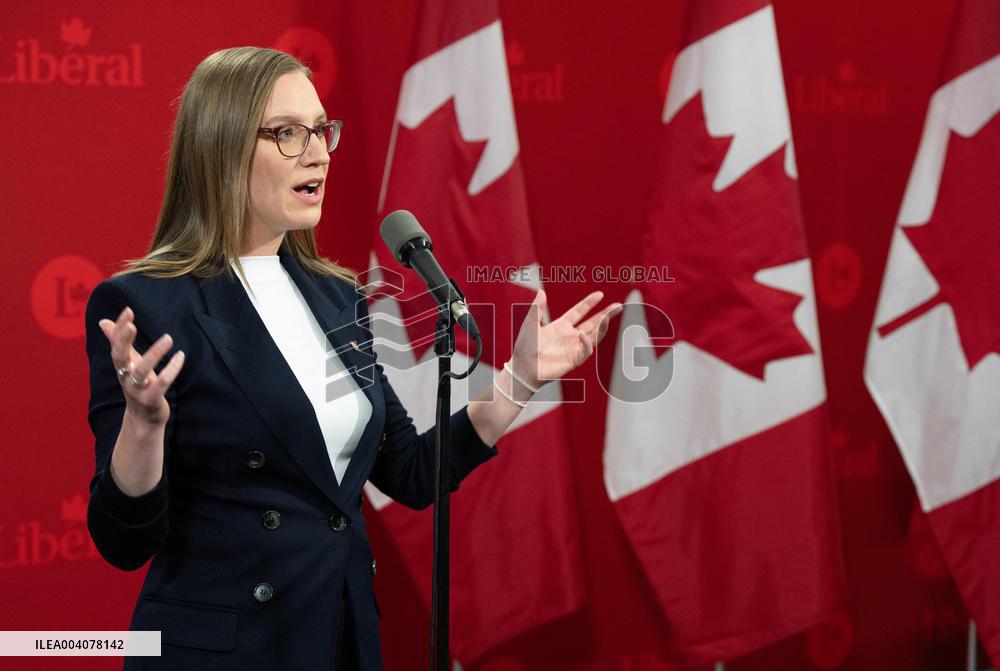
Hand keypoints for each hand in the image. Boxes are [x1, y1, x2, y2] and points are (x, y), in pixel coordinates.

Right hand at [99, 306, 184, 426]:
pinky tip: (181, 356)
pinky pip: (161, 384)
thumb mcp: (128, 363)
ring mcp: (137, 390)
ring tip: (168, 338)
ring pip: (142, 371)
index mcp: (120, 366)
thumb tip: (102, 321)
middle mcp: (125, 377)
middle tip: (132, 324)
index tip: (128, 310)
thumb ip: (118, 342)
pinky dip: (171, 369)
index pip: (116, 345)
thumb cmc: (137, 386)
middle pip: (120, 358)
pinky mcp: (151, 400)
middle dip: (123, 341)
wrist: (142, 420)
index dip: (119, 329)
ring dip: (154, 354)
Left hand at [509, 290, 621, 387]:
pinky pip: (585, 351)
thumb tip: (541, 291)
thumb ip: (537, 308)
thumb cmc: (525, 348)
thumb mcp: (531, 323)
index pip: (579, 312)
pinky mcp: (573, 360)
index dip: (589, 303)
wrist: (523, 368)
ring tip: (609, 316)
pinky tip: (584, 334)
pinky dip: (587, 343)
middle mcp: (570, 336)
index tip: (600, 294)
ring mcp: (573, 348)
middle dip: (605, 314)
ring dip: (602, 326)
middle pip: (592, 323)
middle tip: (618, 305)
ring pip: (593, 335)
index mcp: (561, 326)